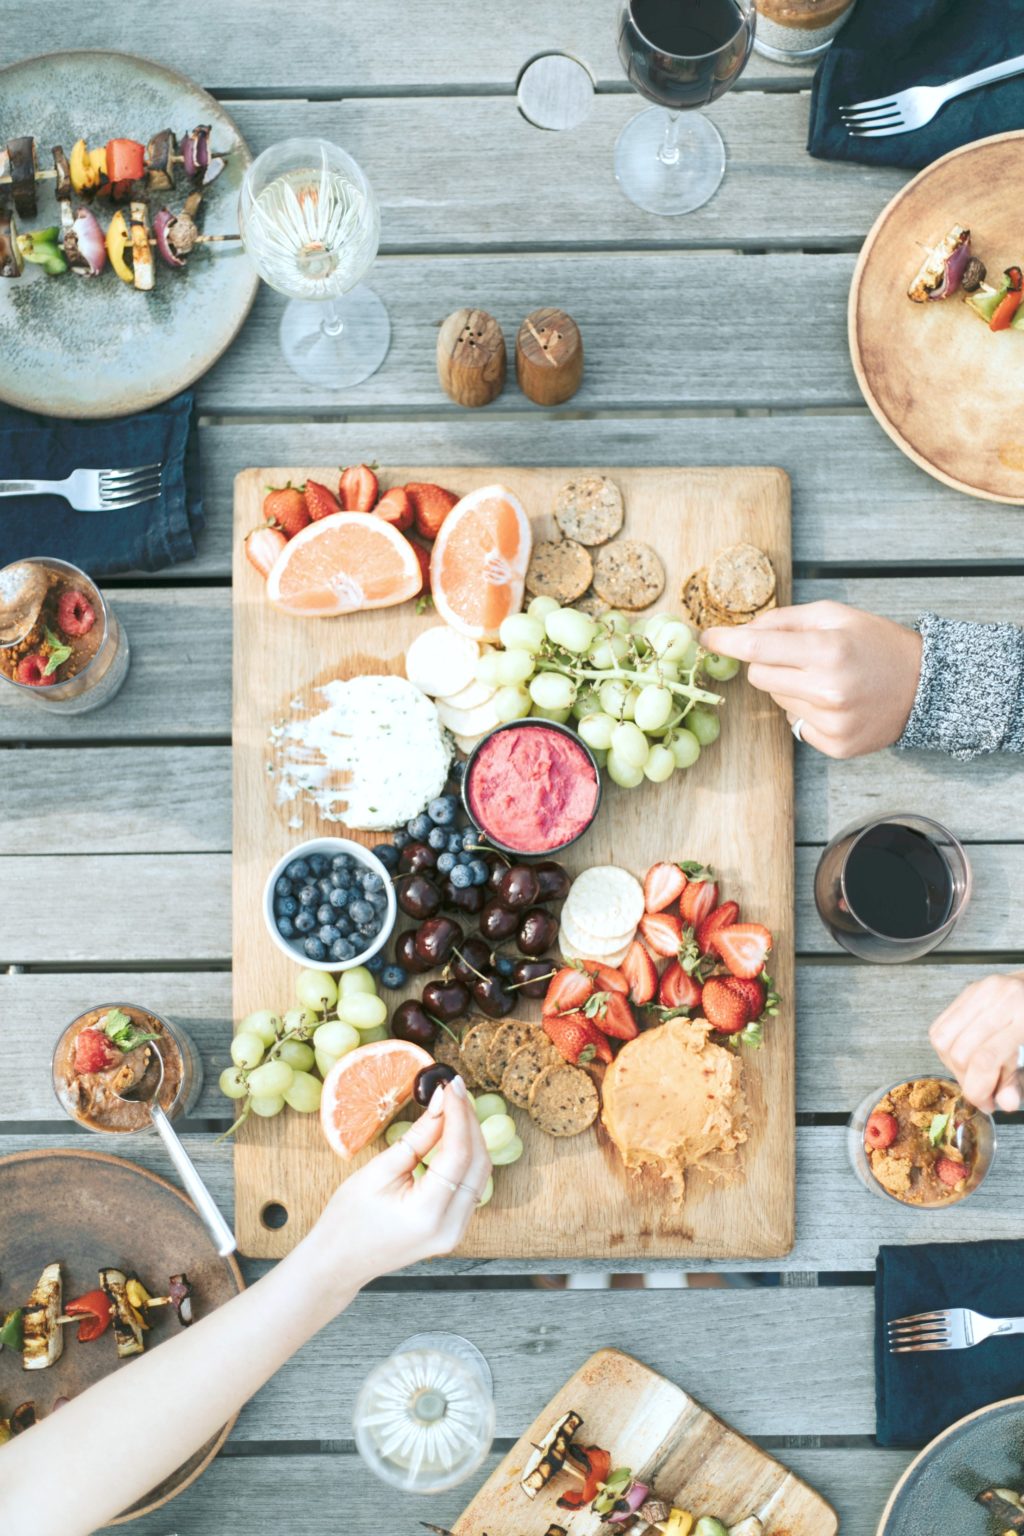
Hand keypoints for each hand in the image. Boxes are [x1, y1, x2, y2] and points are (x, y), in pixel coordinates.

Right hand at [311, 1076, 490, 1288]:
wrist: (338, 1262)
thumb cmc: (348, 1218)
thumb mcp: (378, 1171)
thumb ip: (417, 1137)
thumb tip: (443, 1102)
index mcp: (427, 1214)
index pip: (457, 1154)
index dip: (459, 1114)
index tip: (453, 1085)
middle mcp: (450, 1227)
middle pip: (478, 1163)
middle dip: (470, 1122)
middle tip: (455, 1090)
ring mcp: (455, 1232)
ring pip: (480, 1174)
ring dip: (471, 1138)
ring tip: (454, 1107)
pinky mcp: (454, 1229)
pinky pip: (471, 1186)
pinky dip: (466, 1157)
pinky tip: (452, 1135)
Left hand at [700, 601, 922, 758]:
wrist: (925, 685)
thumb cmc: (876, 643)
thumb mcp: (835, 615)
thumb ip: (785, 621)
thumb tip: (742, 631)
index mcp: (828, 651)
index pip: (757, 649)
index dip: (726, 642)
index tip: (707, 638)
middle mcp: (828, 690)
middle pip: (759, 676)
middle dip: (768, 663)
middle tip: (800, 657)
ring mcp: (832, 722)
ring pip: (776, 700)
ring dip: (790, 687)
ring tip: (826, 679)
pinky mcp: (836, 745)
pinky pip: (795, 725)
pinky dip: (806, 712)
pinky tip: (834, 702)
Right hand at [929, 973, 1023, 1112]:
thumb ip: (1018, 1080)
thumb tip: (1004, 1103)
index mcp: (1023, 1017)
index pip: (984, 1059)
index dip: (978, 1089)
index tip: (986, 1103)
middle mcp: (999, 999)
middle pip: (960, 1052)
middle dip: (966, 1080)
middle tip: (981, 1090)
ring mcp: (981, 990)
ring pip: (943, 1040)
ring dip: (953, 1065)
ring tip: (973, 1071)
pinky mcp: (969, 990)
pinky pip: (940, 1026)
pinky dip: (948, 1048)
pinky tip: (966, 1054)